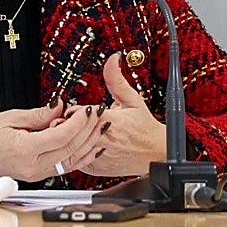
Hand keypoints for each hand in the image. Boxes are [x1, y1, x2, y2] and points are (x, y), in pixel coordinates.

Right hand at [0, 100, 103, 181]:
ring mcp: (36, 174)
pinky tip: (92, 147)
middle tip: (99, 114)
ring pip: (71, 161)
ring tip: (101, 128)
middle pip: (70, 149)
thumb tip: (61, 106)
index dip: (78, 122)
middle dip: (88, 130)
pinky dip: (81, 156)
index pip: (61, 136)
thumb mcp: (11, 117)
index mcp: (24, 150)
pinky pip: (65, 167)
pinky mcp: (38, 175)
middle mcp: (33, 166)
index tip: (86, 109)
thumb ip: (40, 114)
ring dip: (89, 144)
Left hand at [79, 52, 166, 176]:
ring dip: (71, 136)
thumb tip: (112, 60)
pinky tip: (83, 143)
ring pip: (73, 144)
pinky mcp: (96, 167)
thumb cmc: (145, 128)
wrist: (156, 154)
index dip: (76, 109)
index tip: (80, 109)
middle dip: (70, 122)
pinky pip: (77, 159)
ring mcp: (99, 155)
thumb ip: (116, 79)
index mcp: (110, 121)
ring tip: (76, 130)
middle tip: (73, 118)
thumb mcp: (132, 100)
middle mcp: (103, 139)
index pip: (80, 113)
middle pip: (73, 128)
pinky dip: (76, 151)